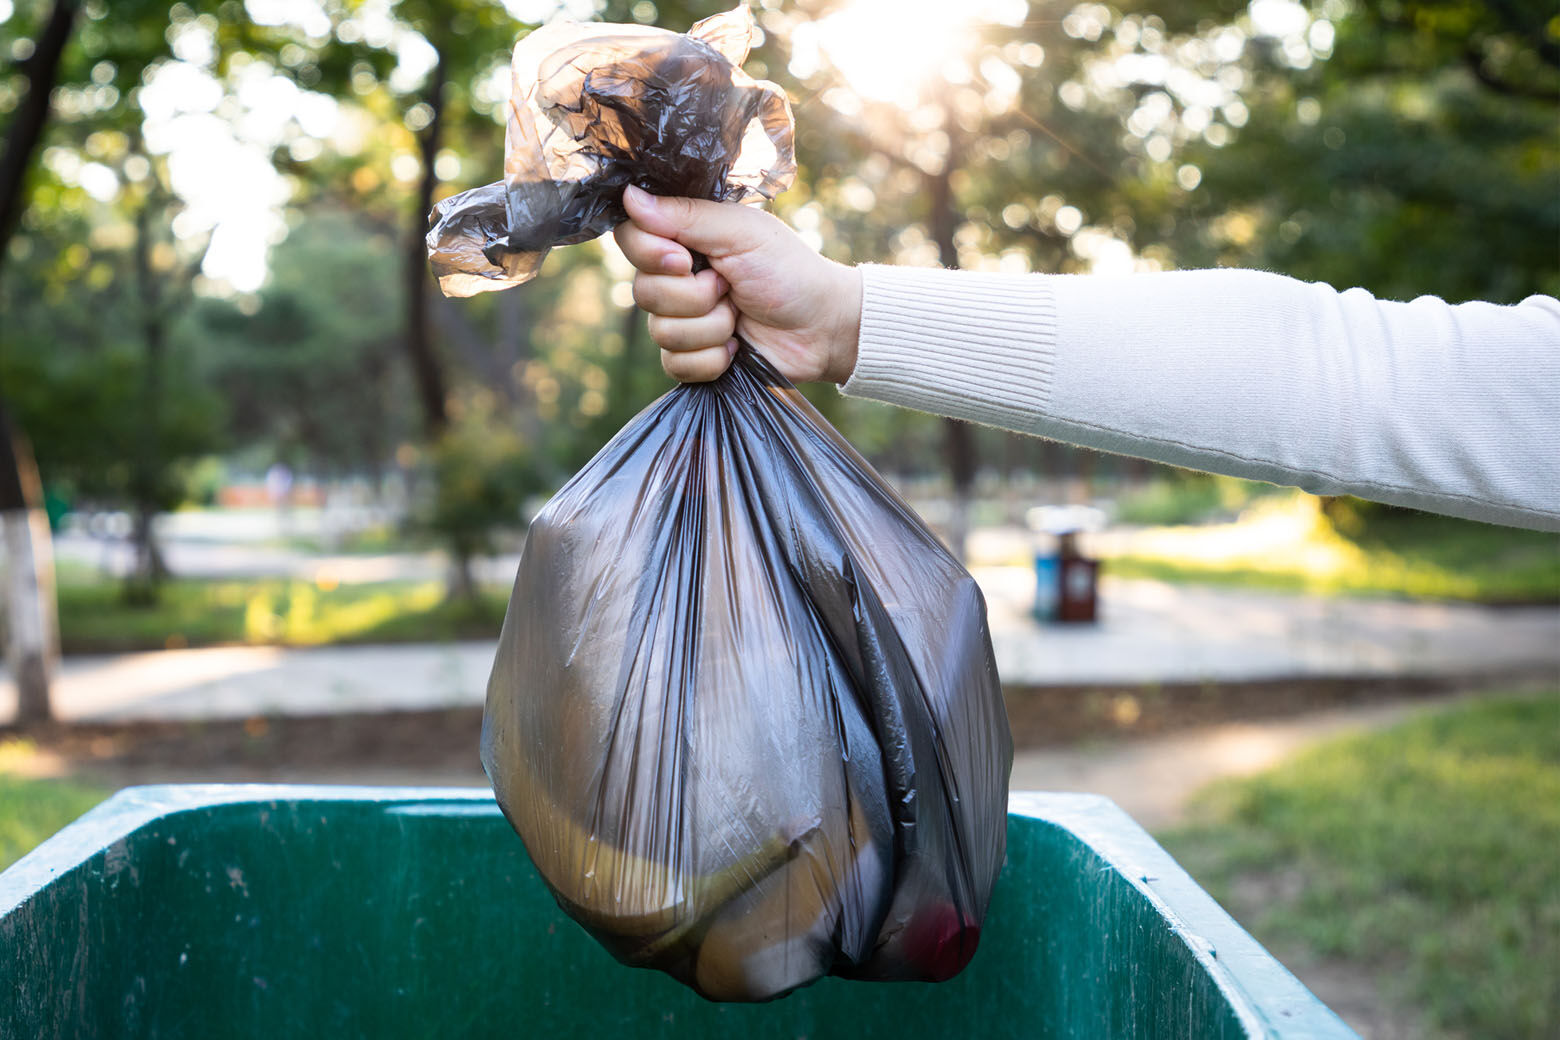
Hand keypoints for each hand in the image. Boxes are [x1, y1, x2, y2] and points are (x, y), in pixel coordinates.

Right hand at [614, 185, 861, 383]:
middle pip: (642, 292)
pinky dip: (713, 359)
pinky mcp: (693, 359)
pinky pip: (676, 365)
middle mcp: (675, 279)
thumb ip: (685, 215)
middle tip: (730, 287)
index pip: (630, 239)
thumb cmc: (789, 271)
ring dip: (711, 327)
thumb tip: (628, 196)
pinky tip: (737, 348)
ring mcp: (682, 321)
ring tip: (739, 316)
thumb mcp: (741, 232)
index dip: (651, 254)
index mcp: (683, 239)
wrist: (822, 328)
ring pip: (661, 332)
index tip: (685, 259)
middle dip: (695, 296)